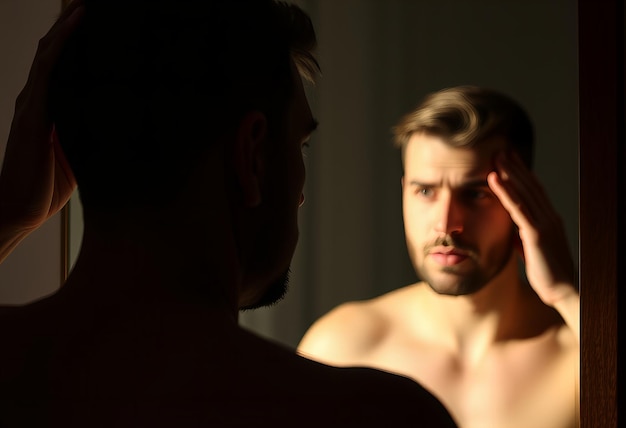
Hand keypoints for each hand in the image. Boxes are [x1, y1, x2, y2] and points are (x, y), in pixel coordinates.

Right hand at [0, 1, 83, 235]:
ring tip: (80, 6)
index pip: (62, 69)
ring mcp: (32, 106)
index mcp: (49, 110)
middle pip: (52, 54)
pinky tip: (71, 28)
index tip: (94, 26)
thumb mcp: (77, 155)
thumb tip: (117, 124)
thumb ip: (88, 135)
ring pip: (47, 56)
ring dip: (64, 29)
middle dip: (68, 29)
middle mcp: (37, 101)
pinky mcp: (33, 116)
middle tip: (86, 5)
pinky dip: (58, 47)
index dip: (74, 45)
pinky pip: (45, 72)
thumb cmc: (47, 185)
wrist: (20, 210)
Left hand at [487, 151, 576, 306]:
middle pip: (531, 185)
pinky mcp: (536, 235)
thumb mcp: (531, 252)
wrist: (563, 292)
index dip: (522, 174)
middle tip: (501, 148)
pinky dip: (505, 192)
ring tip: (497, 155)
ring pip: (524, 192)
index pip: (535, 190)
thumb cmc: (547, 274)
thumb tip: (513, 234)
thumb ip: (523, 240)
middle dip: (516, 166)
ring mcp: (544, 224)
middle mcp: (549, 217)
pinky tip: (495, 179)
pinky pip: (518, 208)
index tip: (510, 159)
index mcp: (549, 220)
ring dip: (510, 172)